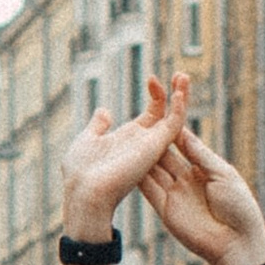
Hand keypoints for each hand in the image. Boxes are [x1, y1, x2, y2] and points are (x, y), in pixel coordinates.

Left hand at [63, 76, 182, 237]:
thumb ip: (99, 126)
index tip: (152, 78)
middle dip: (174, 93)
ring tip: (183, 75)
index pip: (151, 115)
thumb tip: (105, 111)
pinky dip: (178, 108)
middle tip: (180, 74)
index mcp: (129, 139)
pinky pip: (173, 125)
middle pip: (167, 114)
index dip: (156, 96)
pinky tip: (179, 92)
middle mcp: (143, 142)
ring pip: (174, 117)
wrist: (85, 190)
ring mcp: (151, 145)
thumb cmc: (81, 172)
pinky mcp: (155, 146)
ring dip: (181, 96)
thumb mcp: (87, 140)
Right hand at [136, 102, 264, 264]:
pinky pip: (148, 189)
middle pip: (164, 154)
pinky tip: (126, 162)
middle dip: (152, 137)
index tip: (160, 108)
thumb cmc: (238, 207)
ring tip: (127, 135)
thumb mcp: (222, 174)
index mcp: (203, 168)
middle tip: (138, 117)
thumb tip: (182, 130)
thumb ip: (200, 154)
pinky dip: (137, 177)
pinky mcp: (165, 210)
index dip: (171, 127)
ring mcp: (174, 194)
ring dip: (141, 155)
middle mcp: (186, 179)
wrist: (235, 243)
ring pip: (153, 170)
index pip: (182, 143)